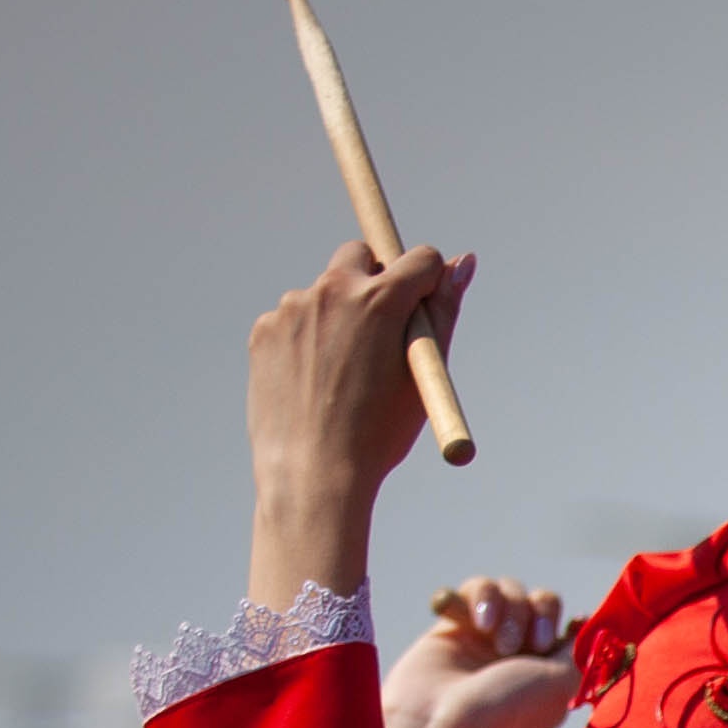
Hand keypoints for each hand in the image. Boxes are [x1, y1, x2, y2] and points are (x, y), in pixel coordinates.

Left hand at [243, 244, 468, 607]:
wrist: (313, 472)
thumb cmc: (379, 432)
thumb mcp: (423, 373)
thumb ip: (444, 311)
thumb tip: (462, 262)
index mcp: (381, 299)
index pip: (418, 257)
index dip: (426, 281)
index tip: (422, 305)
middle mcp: (333, 290)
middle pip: (360, 255)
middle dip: (374, 279)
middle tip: (381, 329)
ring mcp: (293, 307)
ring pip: (324, 293)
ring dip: (338, 316)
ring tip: (345, 375)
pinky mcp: (265, 329)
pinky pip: (293, 321)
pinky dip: (307, 340)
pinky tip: (315, 382)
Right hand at [382, 575, 578, 727]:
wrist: (440, 720)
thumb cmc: (507, 706)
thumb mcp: (562, 682)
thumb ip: (580, 650)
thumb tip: (585, 623)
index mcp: (551, 672)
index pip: (571, 628)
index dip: (572, 623)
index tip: (566, 633)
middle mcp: (520, 654)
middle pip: (544, 602)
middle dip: (541, 614)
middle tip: (531, 645)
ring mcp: (486, 637)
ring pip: (511, 590)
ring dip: (511, 610)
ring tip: (496, 642)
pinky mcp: (455, 623)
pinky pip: (478, 587)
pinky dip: (482, 598)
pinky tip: (477, 623)